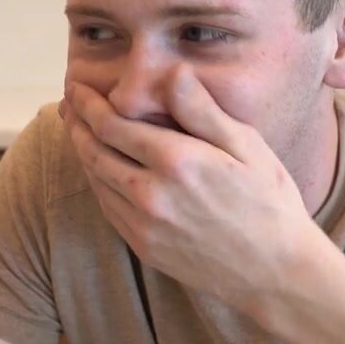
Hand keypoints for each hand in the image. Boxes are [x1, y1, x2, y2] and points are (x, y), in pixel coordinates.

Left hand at [62, 72, 323, 317]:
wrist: (276, 272)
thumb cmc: (269, 202)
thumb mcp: (247, 146)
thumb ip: (202, 110)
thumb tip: (172, 71)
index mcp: (177, 162)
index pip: (112, 124)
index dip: (88, 103)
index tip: (77, 85)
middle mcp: (152, 195)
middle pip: (94, 151)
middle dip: (76, 122)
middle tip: (68, 101)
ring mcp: (144, 226)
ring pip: (96, 180)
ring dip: (81, 151)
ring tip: (76, 128)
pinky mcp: (145, 248)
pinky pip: (108, 208)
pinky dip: (97, 182)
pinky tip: (99, 168)